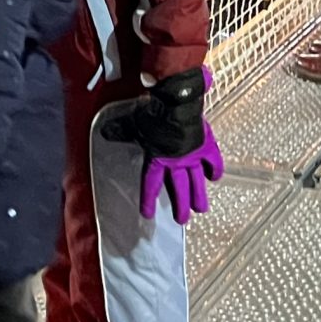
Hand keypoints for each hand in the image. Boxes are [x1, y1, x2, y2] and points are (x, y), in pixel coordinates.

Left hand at [97, 67, 224, 225]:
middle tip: (182, 219)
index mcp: (158, 158)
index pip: (151, 184)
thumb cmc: (155, 112)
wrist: (178, 101)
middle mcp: (176, 162)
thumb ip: (121, 130)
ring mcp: (193, 155)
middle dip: (180, 206)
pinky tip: (214, 177)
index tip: (148, 214)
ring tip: (200, 209)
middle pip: (178, 189)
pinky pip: (213, 162)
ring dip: (198, 196)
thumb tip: (105, 132)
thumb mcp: (133, 123)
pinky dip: (215, 170)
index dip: (149, 200)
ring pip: (197, 181)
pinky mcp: (206, 146)